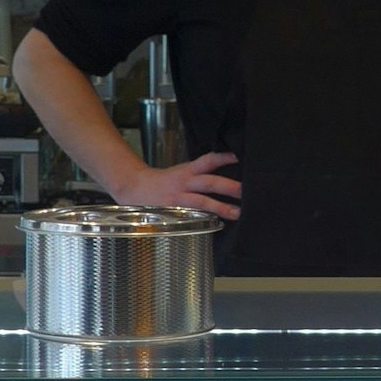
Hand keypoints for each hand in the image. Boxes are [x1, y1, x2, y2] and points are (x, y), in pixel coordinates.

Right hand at [107, 152, 240, 219]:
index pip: (208, 160)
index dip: (223, 158)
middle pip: (209, 182)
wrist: (134, 188)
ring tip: (238, 212)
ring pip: (203, 201)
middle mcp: (185, 182)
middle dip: (229, 186)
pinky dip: (205, 220)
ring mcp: (179, 198)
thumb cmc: (164, 181)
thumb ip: (201, 174)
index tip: (239, 157)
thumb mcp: (182, 172)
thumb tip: (227, 180)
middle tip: (246, 190)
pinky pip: (192, 216)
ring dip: (221, 207)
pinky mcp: (174, 212)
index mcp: (188, 170)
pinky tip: (218, 223)